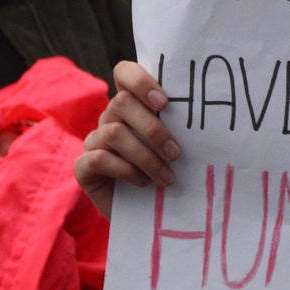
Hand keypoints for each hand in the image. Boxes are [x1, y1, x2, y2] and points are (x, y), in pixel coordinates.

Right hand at [75, 60, 180, 218]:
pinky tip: (142, 183)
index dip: (141, 81)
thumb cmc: (166, 174)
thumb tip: (207, 117)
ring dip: (146, 156)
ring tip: (166, 177)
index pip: (124, 72)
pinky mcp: (83, 167)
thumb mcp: (174, 148)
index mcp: (132, 106)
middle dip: (153, 128)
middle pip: (122, 102)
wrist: (147, 216)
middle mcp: (110, 118)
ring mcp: (94, 141)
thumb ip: (178, 127)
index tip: (165, 103)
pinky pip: (99, 158)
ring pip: (114, 132)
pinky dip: (125, 170)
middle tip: (176, 153)